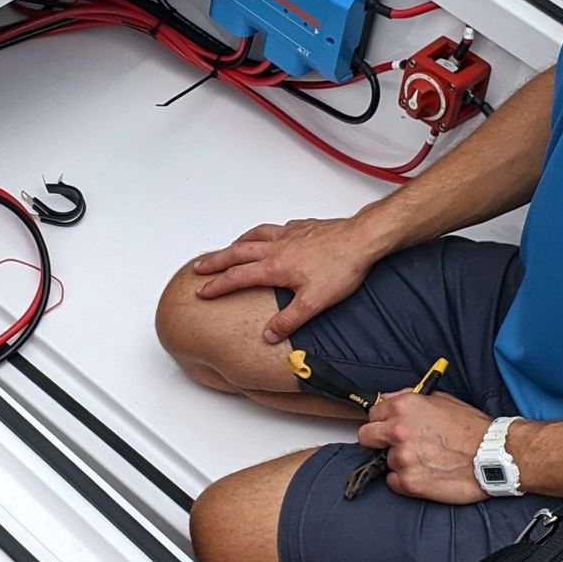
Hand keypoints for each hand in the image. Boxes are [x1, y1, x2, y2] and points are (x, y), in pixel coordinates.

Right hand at [191, 217, 391, 343]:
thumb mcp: (314, 303)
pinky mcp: (303, 227)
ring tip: (229, 248)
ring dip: (237, 243)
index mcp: (275, 267)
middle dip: (216, 261)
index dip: (217, 285)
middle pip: (237, 253)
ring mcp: (289, 235)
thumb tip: (268, 334)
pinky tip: (268, 235)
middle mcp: (277, 247)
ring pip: (255, 236)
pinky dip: (264, 232)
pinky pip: (276, 228)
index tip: (201, 291)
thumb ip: (288, 320)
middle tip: (200, 266)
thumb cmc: (341, 268)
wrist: (362, 239)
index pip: (237, 277)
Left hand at [357, 390, 496, 503]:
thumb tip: (389, 399)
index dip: (382, 421)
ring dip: (401, 462)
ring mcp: (402, 458)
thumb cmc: (473, 429)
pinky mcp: (409, 483)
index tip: (388, 427)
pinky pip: (393, 482)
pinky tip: (425, 474)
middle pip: (366, 437)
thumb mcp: (442, 400)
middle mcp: (398, 431)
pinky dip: (405, 481)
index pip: (373, 413)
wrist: (495, 455)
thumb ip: (410, 398)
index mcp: (404, 407)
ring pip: (386, 461)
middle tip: (396, 445)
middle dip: (378, 441)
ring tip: (426, 460)